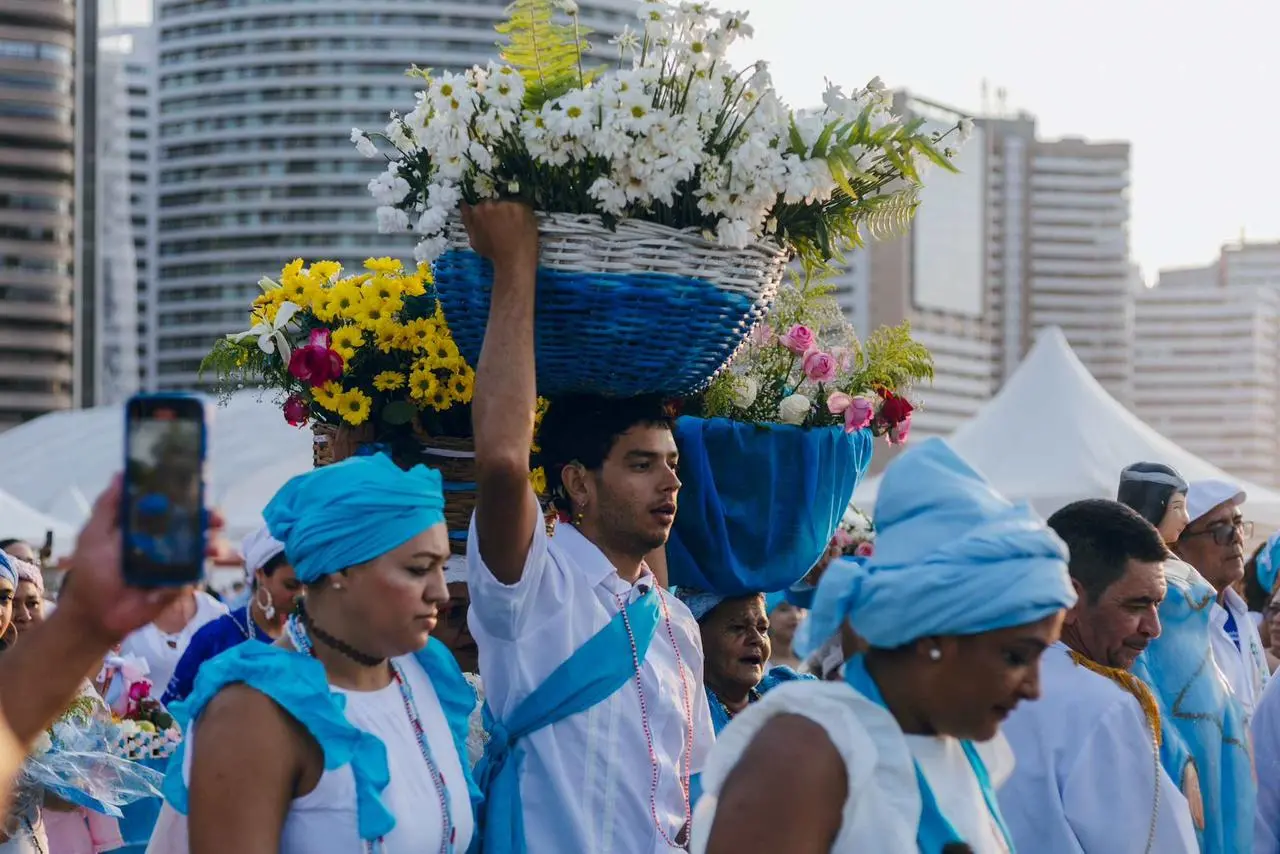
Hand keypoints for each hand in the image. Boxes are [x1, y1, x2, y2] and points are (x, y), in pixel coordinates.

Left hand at [55, 475, 226, 646]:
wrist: (94, 613)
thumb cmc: (91, 571)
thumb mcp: (94, 534)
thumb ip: (108, 506)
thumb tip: (121, 473)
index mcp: (147, 526)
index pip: (173, 506)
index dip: (189, 497)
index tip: (200, 487)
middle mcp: (165, 542)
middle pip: (195, 526)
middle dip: (210, 520)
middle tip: (216, 519)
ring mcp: (175, 564)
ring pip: (202, 550)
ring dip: (213, 545)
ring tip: (212, 548)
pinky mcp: (179, 585)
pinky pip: (196, 575)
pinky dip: (199, 571)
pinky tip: (199, 569)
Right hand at [460, 201, 538, 272]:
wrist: (513, 260)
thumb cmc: (494, 253)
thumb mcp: (474, 238)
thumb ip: (468, 220)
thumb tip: (464, 206)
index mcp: (477, 211)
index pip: (483, 206)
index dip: (489, 215)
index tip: (493, 221)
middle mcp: (491, 205)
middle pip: (496, 204)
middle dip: (500, 213)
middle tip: (505, 227)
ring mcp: (507, 205)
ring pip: (509, 205)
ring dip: (511, 214)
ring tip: (514, 229)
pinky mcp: (522, 207)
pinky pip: (522, 208)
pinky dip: (523, 216)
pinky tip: (521, 228)